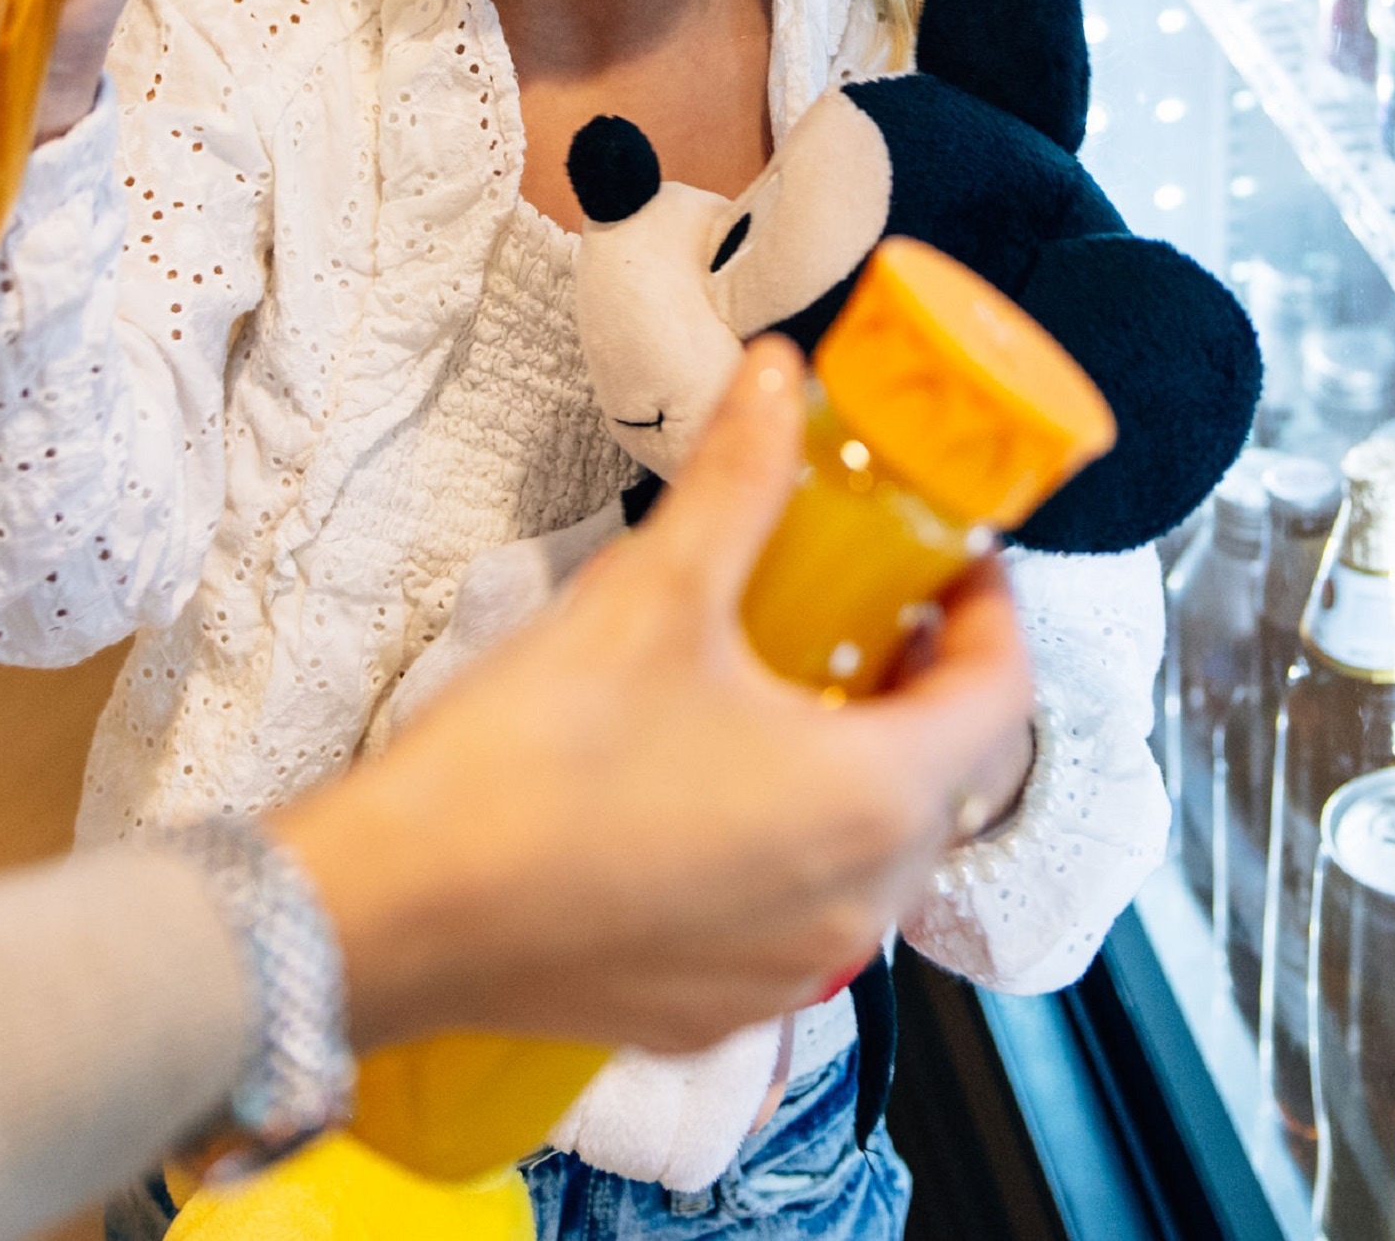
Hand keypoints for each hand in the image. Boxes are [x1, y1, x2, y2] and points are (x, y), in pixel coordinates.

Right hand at [272, 346, 1036, 1052]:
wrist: (393, 914)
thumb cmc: (524, 771)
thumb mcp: (651, 594)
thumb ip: (739, 479)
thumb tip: (777, 384)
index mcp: (868, 801)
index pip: (1001, 699)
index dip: (992, 614)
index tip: (953, 564)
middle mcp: (853, 908)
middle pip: (943, 779)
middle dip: (916, 686)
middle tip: (856, 609)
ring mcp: (788, 974)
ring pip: (872, 856)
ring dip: (854, 770)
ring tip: (778, 692)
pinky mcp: (717, 1009)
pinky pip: (796, 918)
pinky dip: (786, 848)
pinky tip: (708, 787)